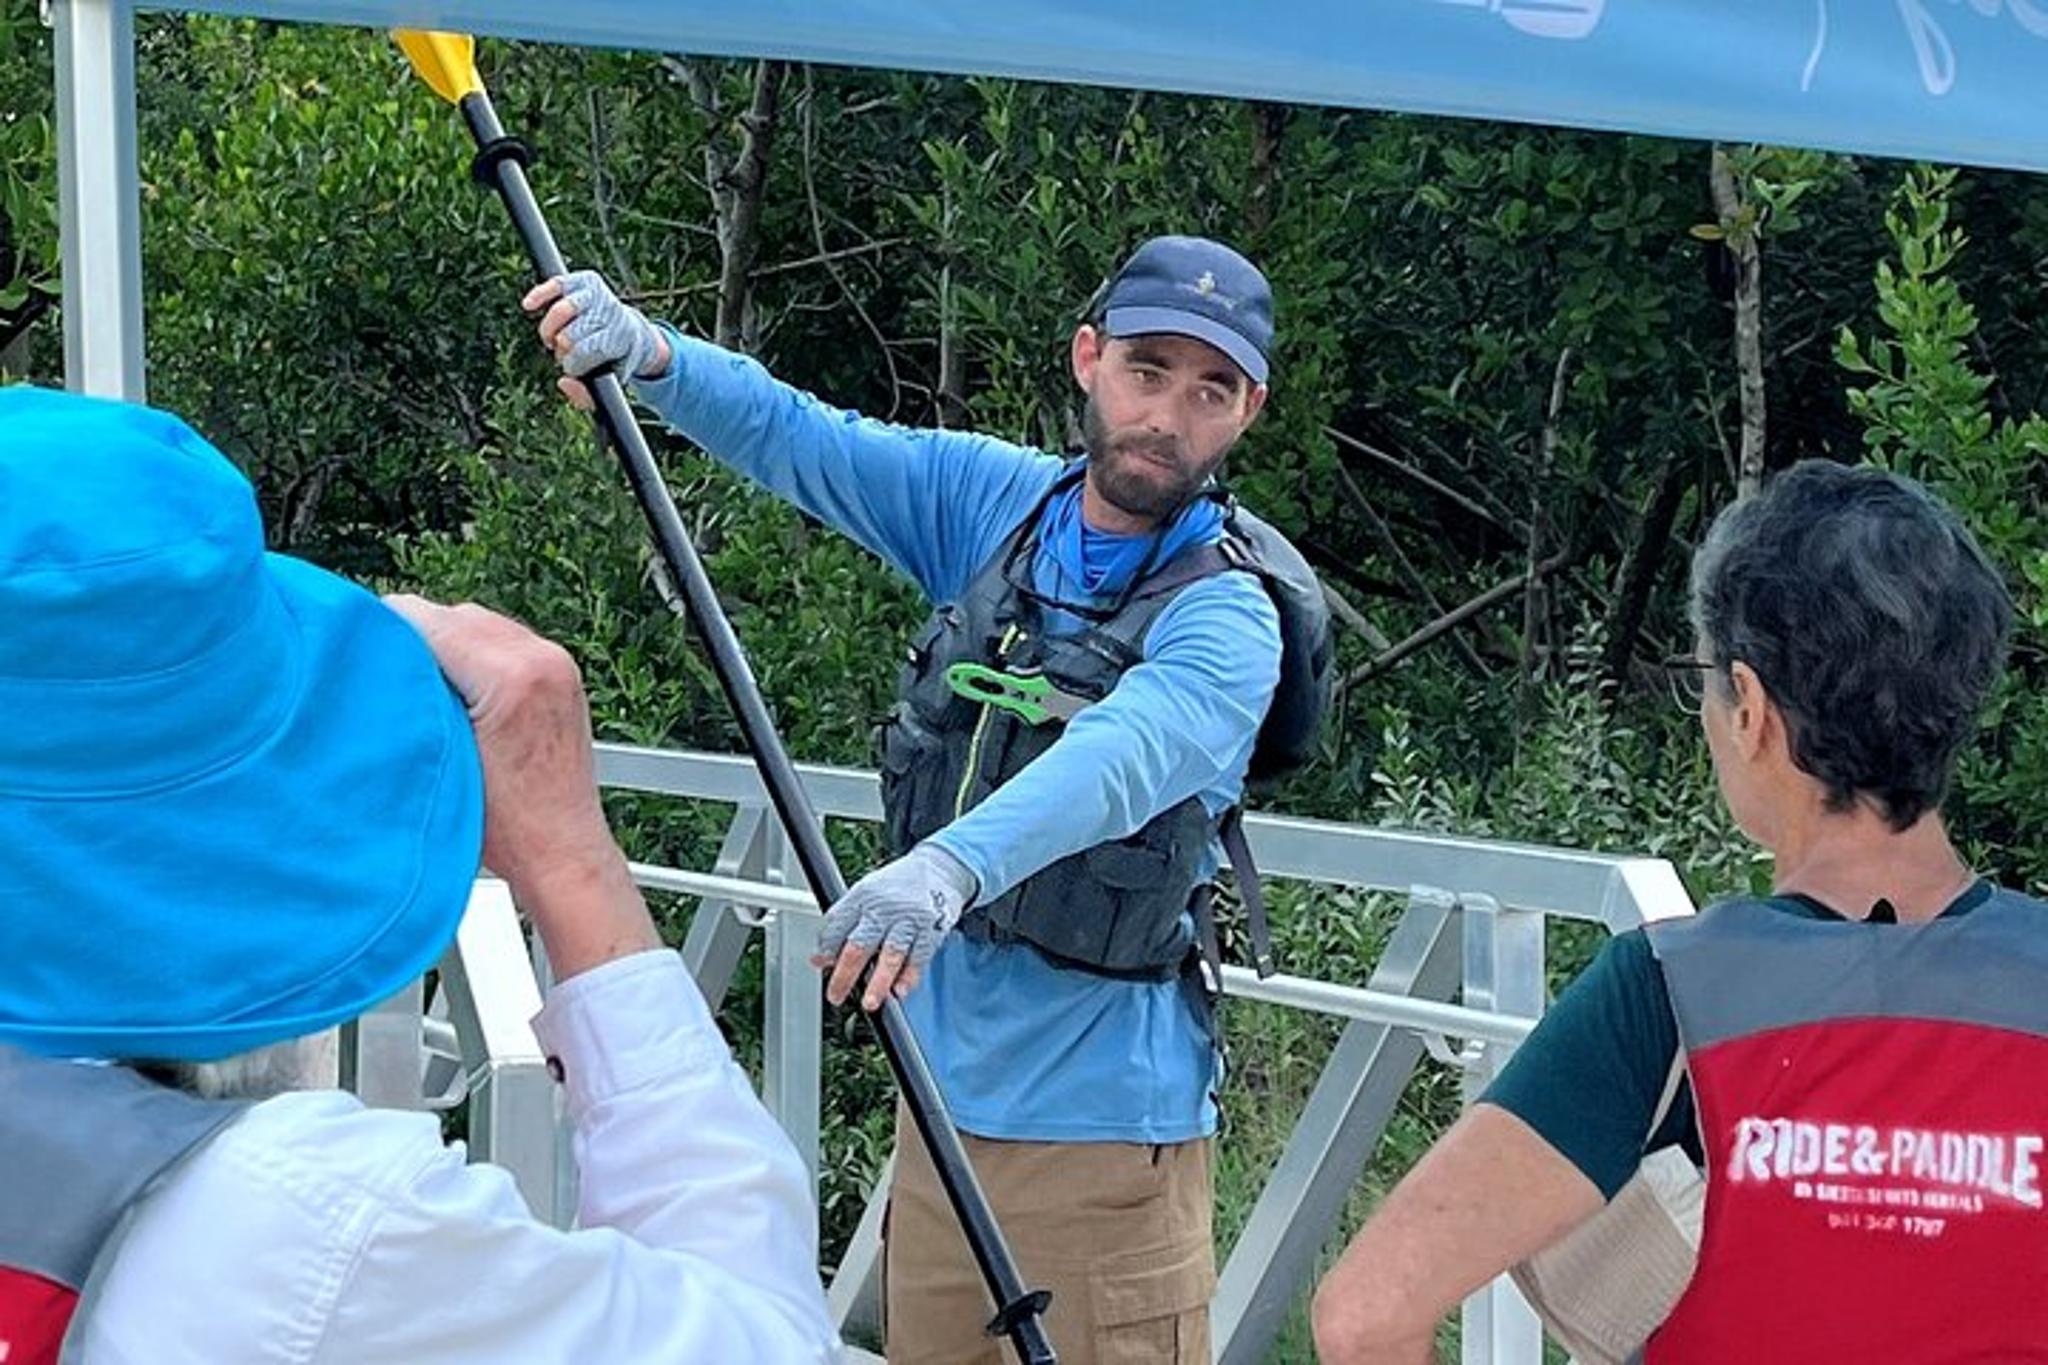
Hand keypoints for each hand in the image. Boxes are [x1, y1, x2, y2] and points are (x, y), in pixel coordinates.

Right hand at [383, 595, 660, 979]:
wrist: (562, 854)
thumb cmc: (508, 830)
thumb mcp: (438, 762)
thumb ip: (408, 702)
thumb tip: (369, 665)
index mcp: (511, 676)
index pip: (424, 618)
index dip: (380, 632)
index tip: (355, 655)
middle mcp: (541, 659)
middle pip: (450, 615)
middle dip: (413, 641)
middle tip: (383, 678)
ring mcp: (557, 663)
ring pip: (476, 624)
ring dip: (444, 646)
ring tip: (418, 690)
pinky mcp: (560, 675)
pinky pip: (502, 642)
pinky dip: (473, 656)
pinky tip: (454, 694)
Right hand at [520, 271, 672, 411]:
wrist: (633, 330)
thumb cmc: (615, 360)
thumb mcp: (610, 383)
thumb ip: (587, 395)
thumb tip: (563, 382)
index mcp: (620, 337)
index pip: (589, 350)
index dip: (573, 363)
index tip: (572, 369)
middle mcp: (611, 312)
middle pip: (572, 334)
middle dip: (562, 350)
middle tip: (565, 354)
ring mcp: (598, 294)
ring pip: (562, 310)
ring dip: (549, 331)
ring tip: (552, 340)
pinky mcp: (584, 280)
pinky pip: (557, 283)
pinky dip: (540, 294)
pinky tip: (529, 305)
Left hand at [812, 844, 977, 1010]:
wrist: (939, 868)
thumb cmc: (898, 885)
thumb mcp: (866, 892)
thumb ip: (842, 921)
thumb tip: (820, 958)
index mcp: (863, 896)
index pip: (838, 924)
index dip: (826, 947)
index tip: (819, 965)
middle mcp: (884, 908)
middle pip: (860, 944)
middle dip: (845, 974)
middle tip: (835, 995)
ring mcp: (908, 919)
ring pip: (890, 953)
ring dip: (879, 981)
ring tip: (869, 1002)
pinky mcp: (930, 930)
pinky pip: (918, 957)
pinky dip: (909, 976)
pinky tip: (900, 991)